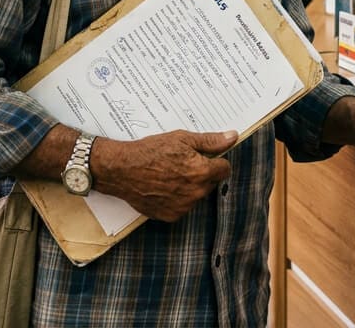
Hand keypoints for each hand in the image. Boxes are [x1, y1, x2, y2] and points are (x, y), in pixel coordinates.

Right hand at [94, 130, 236, 221]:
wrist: (122, 169)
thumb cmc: (151, 151)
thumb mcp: (182, 139)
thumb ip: (211, 141)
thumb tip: (232, 137)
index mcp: (202, 172)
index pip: (224, 169)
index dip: (216, 161)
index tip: (204, 157)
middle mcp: (196, 192)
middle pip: (211, 183)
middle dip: (202, 173)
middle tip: (182, 163)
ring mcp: (183, 206)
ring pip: (197, 195)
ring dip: (190, 187)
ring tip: (170, 174)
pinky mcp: (171, 216)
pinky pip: (182, 206)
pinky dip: (177, 198)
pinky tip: (163, 186)